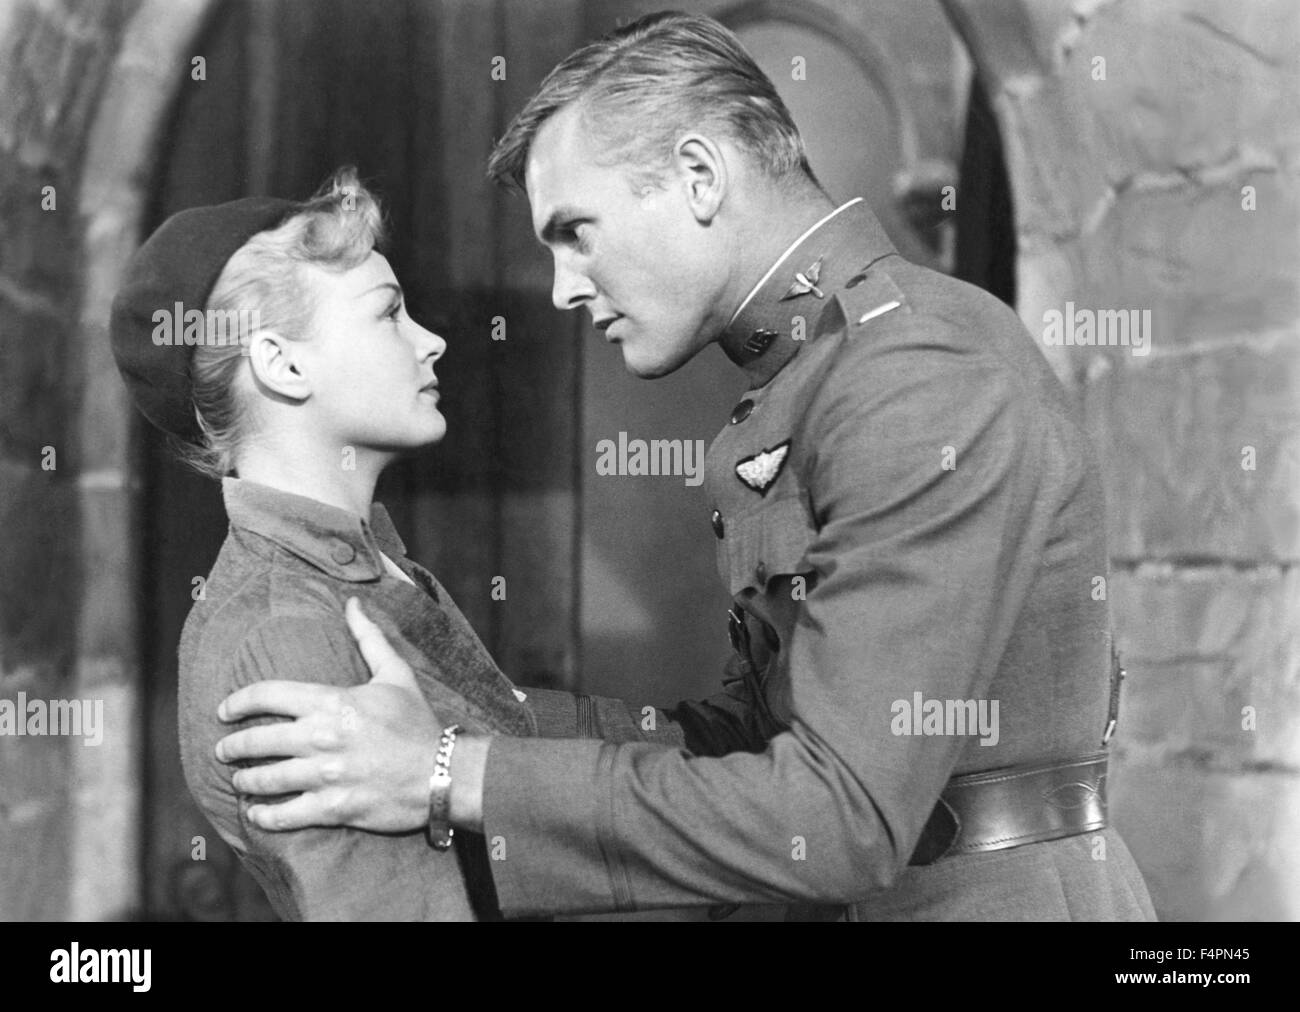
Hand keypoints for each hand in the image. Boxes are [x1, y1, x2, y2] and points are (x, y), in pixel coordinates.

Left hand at [215, 597, 439, 832]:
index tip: (224, 710)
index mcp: (333, 701)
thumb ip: (369, 638)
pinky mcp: (334, 809)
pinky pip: (286, 815)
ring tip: (239, 779)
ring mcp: (326, 776)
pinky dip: (265, 816)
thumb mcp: (396, 674)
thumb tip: (353, 603)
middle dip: (233, 746)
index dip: (238, 702)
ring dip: (245, 780)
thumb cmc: (418, 723)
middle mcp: (322, 738)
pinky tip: (256, 813)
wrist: (443, 773)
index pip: (269, 695)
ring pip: (266, 779)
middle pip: (258, 741)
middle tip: (223, 750)